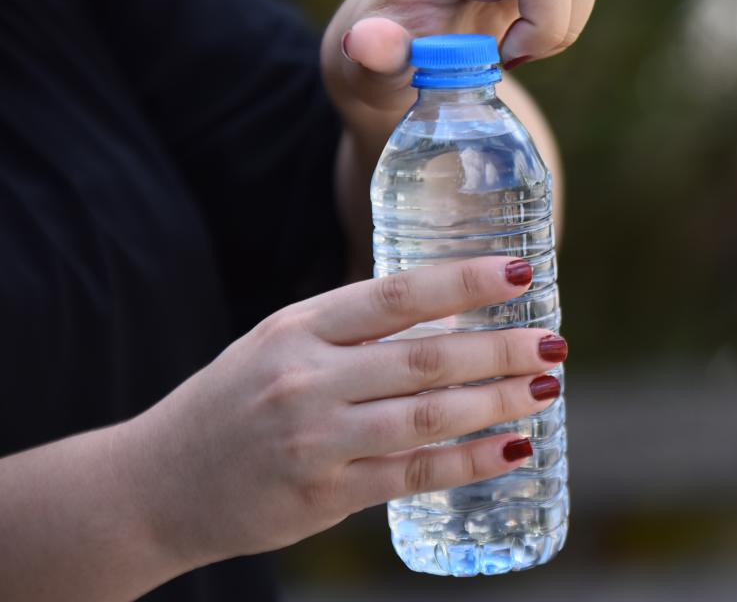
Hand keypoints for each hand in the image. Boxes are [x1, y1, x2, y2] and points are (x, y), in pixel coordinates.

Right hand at [114, 257, 566, 567]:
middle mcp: (305, 379)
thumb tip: (456, 321)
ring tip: (545, 388)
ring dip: (496, 402)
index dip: (464, 282)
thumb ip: (356, 333)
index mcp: (297, 328)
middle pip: (423, 358)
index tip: (521, 271)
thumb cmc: (233, 404)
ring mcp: (314, 441)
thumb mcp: (279, 345)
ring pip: (426, 416)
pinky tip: (514, 450)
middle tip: (553, 342)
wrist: (154, 485)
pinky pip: (413, 475)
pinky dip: (470, 461)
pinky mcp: (323, 495)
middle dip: (498, 349)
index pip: (395, 295)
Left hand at [321, 0, 598, 276]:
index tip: (503, 59)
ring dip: (564, 20)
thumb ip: (373, 55)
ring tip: (516, 43)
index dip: (543, 24)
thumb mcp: (372, 66)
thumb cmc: (386, 53)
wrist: (393, 33)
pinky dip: (564, 12)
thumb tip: (368, 42)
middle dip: (559, 25)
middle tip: (513, 56)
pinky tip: (523, 29)